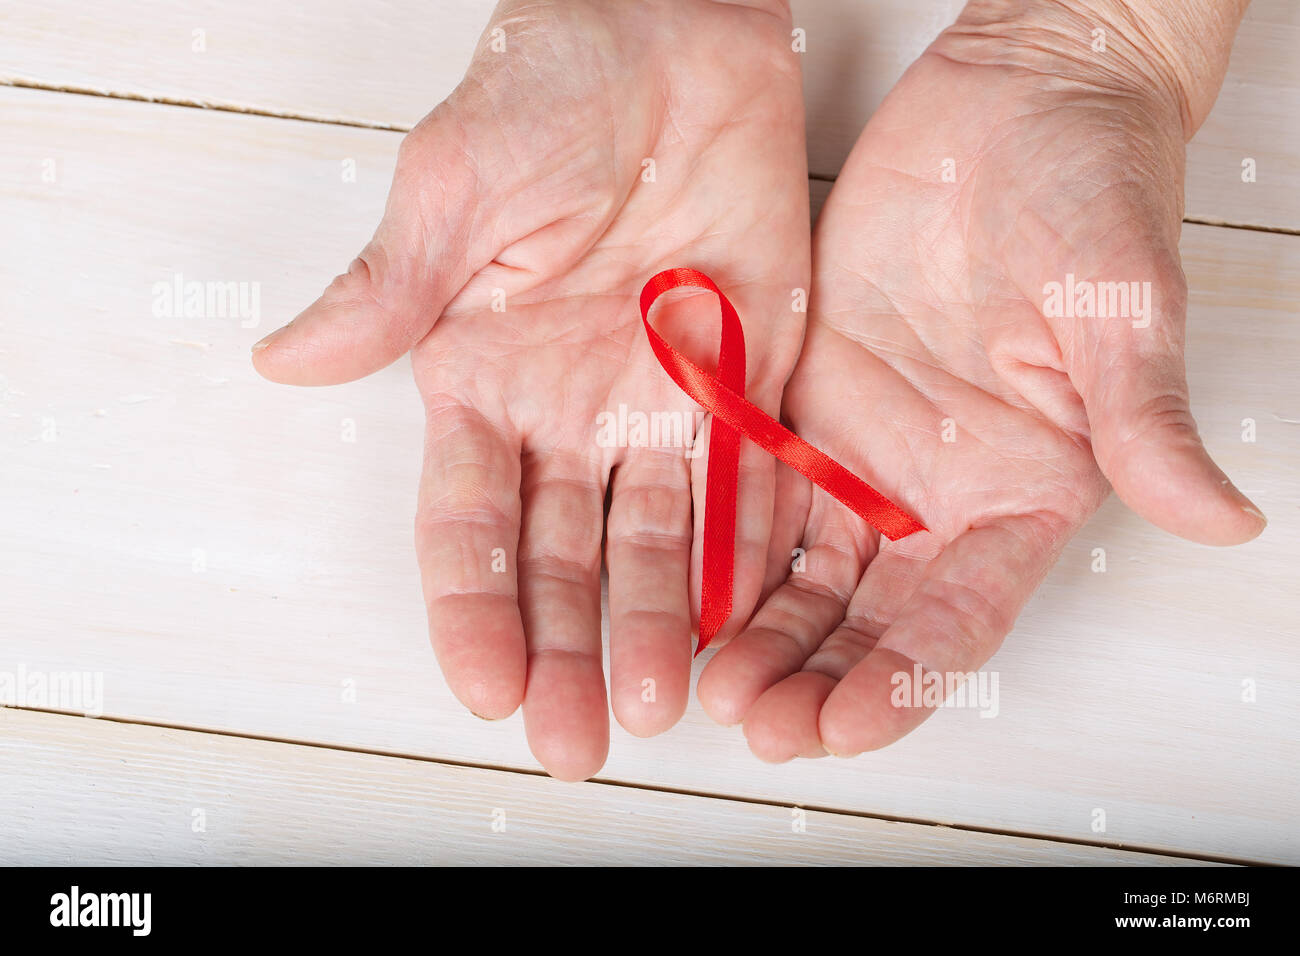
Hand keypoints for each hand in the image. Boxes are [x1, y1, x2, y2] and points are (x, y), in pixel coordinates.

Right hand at [252, 0, 808, 779]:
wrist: (675, 34)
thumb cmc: (548, 89)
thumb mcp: (453, 187)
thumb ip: (392, 287)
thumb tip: (289, 361)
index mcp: (480, 378)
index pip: (468, 522)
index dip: (473, 608)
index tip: (485, 684)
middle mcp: (565, 411)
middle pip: (562, 558)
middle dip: (565, 652)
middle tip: (575, 740)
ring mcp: (655, 405)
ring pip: (653, 542)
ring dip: (652, 626)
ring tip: (657, 706)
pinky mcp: (740, 384)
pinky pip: (743, 484)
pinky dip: (742, 553)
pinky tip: (736, 624)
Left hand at [698, 0, 1264, 760]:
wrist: (1014, 104)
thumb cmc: (1092, 190)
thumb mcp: (1122, 308)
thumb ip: (1143, 419)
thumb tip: (1225, 516)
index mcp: (1021, 491)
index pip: (961, 615)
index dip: (906, 679)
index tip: (848, 726)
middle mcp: (938, 489)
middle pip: (871, 615)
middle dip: (815, 676)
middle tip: (758, 722)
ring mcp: (866, 450)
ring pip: (805, 570)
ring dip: (761, 630)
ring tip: (709, 683)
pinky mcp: (806, 401)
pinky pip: (758, 490)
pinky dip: (723, 543)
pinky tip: (684, 585)